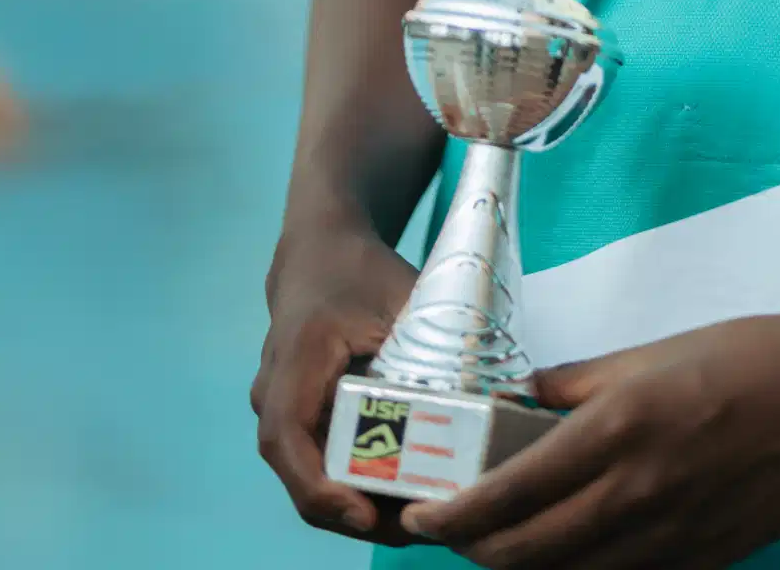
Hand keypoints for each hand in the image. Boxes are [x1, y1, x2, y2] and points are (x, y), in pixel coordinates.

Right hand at [254, 221, 420, 544]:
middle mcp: (274, 392)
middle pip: (301, 475)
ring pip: (308, 479)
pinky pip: (318, 466)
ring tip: (421, 519)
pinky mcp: (296, 420)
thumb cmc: (361, 271)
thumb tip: (505, 399)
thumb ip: (442, 345)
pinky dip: (356, 488)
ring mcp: (279, 410)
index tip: (367, 513)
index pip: (287, 438)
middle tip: (420, 527)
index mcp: (298, 358)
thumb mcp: (404, 297)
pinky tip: (404, 496)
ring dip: (358, 507)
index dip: (321, 486)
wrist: (317, 252)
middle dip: (356, 513)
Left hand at [400, 306, 779, 567]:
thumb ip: (576, 384)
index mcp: (617, 429)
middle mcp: (637, 491)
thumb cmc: (746, 358)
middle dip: (474, 552)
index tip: (423, 516)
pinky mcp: (704, 561)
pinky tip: (572, 555)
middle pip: (527, 552)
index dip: (454, 516)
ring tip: (501, 548)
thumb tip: (524, 399)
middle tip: (451, 536)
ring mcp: (672, 536)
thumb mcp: (649, 354)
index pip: (510, 493)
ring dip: (523, 569)